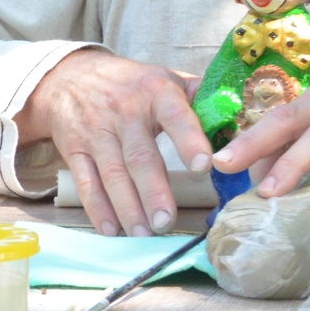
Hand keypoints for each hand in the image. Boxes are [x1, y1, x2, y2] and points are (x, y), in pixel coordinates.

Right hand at [16, 48, 209, 235]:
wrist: (69, 76)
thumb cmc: (130, 83)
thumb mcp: (166, 78)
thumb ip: (201, 99)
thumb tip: (240, 125)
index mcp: (156, 93)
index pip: (175, 117)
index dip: (188, 141)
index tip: (202, 167)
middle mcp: (124, 112)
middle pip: (140, 156)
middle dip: (154, 191)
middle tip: (167, 222)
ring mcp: (96, 132)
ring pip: (113, 173)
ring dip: (128, 207)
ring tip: (143, 234)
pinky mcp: (74, 149)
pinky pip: (86, 182)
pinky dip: (97, 208)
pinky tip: (111, 229)